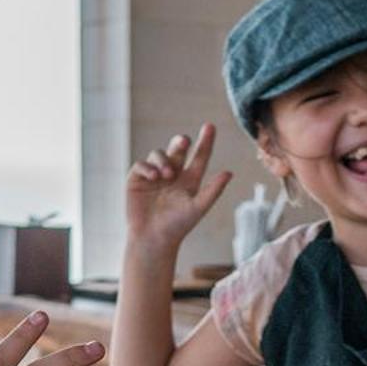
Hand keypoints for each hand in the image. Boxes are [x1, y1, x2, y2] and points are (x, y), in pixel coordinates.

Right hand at [126, 124, 233, 257]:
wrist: (153, 239)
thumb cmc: (178, 226)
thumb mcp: (198, 207)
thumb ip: (213, 190)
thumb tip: (229, 173)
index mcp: (189, 179)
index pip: (199, 156)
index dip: (205, 141)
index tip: (210, 126)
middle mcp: (172, 174)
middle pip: (178, 149)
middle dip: (180, 142)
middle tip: (184, 142)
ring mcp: (154, 175)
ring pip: (158, 154)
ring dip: (163, 160)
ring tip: (166, 174)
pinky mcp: (137, 179)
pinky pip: (141, 164)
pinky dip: (147, 167)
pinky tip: (154, 177)